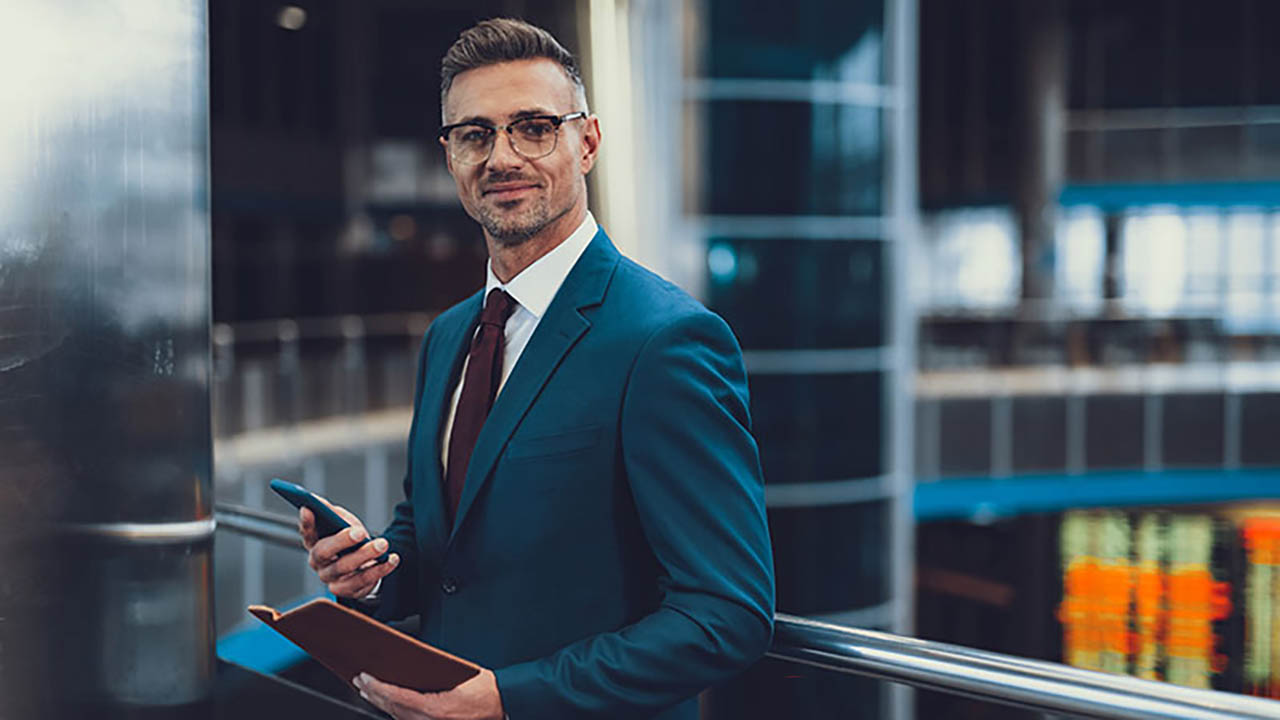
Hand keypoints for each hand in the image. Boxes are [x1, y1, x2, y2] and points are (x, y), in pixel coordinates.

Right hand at [298, 500, 399, 598]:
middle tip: (360, 532)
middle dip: (342, 541)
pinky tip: (392, 559)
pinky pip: (363, 581)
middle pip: (324, 552)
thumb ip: (332, 513)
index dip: (306, 523)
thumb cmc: (351, 541)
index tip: (308, 508)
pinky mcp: (348, 590)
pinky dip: (380, 569)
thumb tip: (319, 501)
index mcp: (315, 544)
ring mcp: (331, 579)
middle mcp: (319, 563)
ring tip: (382, 545)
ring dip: (366, 555)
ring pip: (346, 568)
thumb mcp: (343, 523)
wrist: (364, 567)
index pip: (307, 533)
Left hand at [353, 668, 504, 719]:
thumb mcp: (461, 673)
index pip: (398, 697)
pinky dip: (395, 710)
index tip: (364, 677)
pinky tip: (389, 702)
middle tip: (359, 681)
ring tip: (368, 690)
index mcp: (437, 709)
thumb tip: (410, 663)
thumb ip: (435, 671)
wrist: (505, 706)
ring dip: (382, 703)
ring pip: (399, 716)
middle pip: (394, 709)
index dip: (378, 688)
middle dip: (373, 695)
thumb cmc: (487, 690)